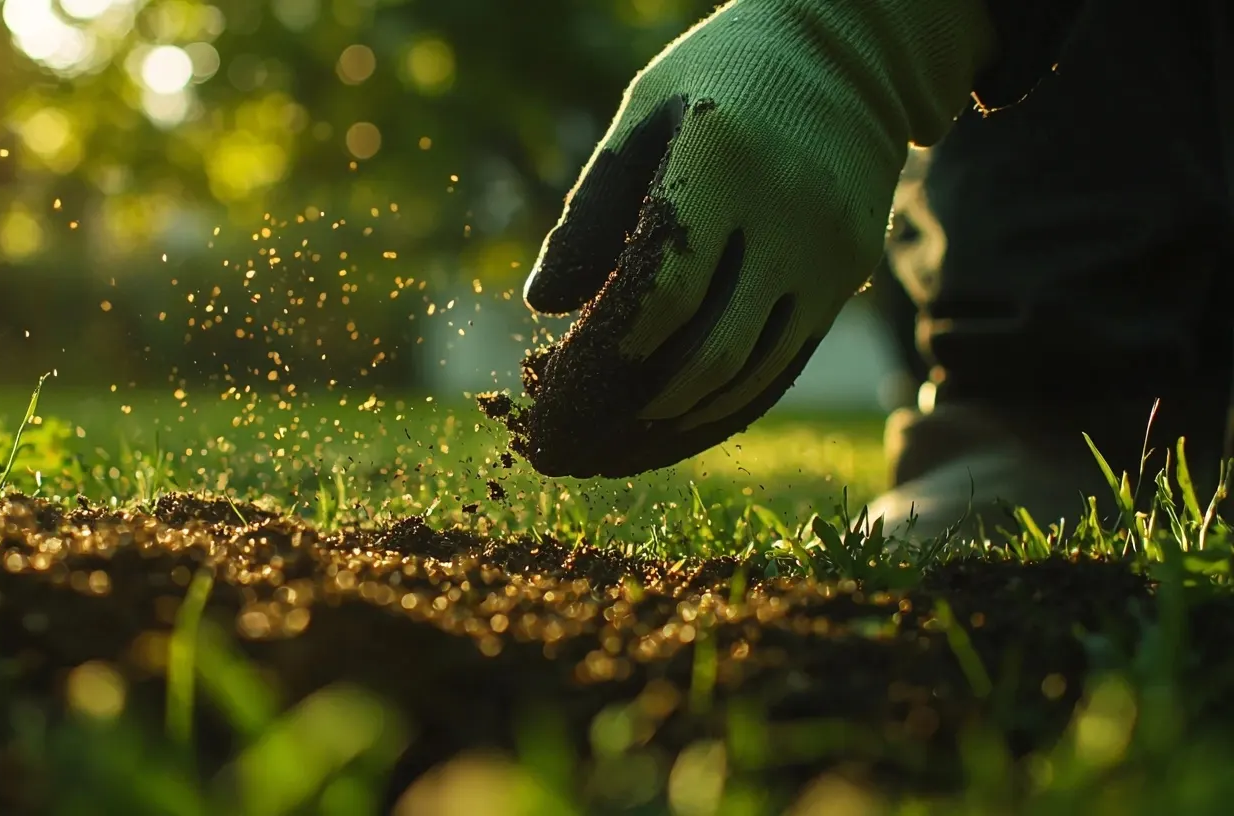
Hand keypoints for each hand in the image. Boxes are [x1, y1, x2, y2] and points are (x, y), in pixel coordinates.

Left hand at [511, 0, 993, 477]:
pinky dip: (729, 405)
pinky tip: (679, 426)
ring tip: (618, 446)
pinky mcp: (847, 275)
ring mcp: (827, 253)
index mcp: (724, 160)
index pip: (665, 288)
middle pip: (712, 348)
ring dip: (682, 421)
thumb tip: (544, 308)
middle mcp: (788, 215)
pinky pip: (784, 363)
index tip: (562, 381)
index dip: (612, 346)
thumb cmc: (719, 77)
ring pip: (753, 372)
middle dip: (638, 407)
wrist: (848, 53)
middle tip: (578, 442)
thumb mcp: (644, 114)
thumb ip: (592, 209)